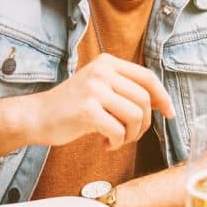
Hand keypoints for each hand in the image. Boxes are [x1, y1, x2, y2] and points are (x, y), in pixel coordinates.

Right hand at [27, 53, 174, 149]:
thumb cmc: (72, 107)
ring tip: (117, 139)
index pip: (148, 77)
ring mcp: (94, 89)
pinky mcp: (87, 110)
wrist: (37, 116)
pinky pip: (118, 130)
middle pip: (144, 99)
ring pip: (135, 116)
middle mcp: (102, 71)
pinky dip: (116, 142)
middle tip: (131, 134)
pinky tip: (104, 143)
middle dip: (144, 123)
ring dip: (131, 135)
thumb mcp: (99, 87)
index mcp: (107, 62)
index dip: (163, 97)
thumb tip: (163, 104)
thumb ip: (126, 89)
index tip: (169, 113)